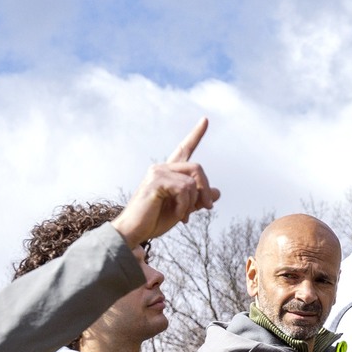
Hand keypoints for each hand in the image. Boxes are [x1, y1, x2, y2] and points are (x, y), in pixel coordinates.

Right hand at [112, 119, 220, 248]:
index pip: (185, 149)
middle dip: (205, 190)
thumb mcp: (182, 209)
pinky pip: (184, 190)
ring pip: (192, 181)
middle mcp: (162, 167)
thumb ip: (198, 200)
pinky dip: (185, 206)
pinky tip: (178, 216)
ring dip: (193, 203)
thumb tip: (217, 192)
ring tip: (183, 217)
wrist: (134, 232)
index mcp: (168, 172)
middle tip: (207, 209)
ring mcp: (157, 172)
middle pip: (197, 168)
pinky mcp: (156, 181)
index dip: (196, 135)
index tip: (206, 119)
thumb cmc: (154, 221)